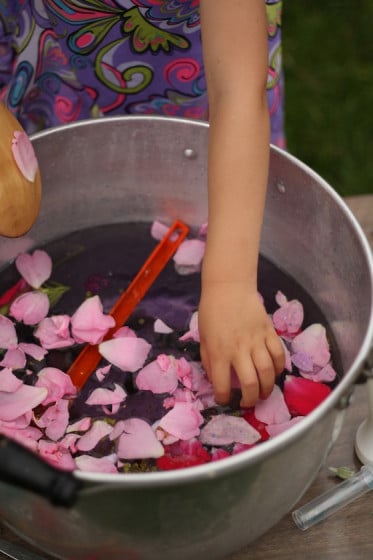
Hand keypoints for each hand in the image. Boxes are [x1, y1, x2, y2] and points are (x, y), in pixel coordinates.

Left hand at [198, 280, 284, 407]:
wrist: (229, 288)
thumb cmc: (212, 312)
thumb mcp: (203, 338)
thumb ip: (208, 360)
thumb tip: (217, 379)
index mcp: (219, 353)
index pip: (223, 385)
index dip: (224, 398)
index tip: (225, 400)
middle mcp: (239, 350)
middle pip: (251, 384)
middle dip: (251, 400)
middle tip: (249, 402)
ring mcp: (256, 341)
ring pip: (268, 373)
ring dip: (267, 388)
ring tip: (263, 393)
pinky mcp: (269, 332)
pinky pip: (279, 355)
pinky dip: (280, 367)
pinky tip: (275, 372)